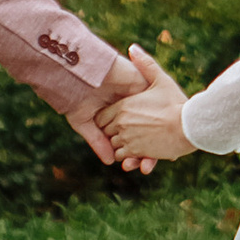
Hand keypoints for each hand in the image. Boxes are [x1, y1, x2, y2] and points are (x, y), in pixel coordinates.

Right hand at [75, 47, 153, 169]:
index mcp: (115, 116)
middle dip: (145, 151)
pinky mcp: (142, 83)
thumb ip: (98, 141)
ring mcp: (136, 96)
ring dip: (155, 141)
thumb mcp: (85, 122)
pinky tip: (165, 137)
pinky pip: (158, 102)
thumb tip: (111, 161)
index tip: (134, 166)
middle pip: (143, 132)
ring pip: (152, 121)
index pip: (128, 137)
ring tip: (151, 159)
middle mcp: (129, 107)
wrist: (75, 73)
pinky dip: (162, 120)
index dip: (133, 152)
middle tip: (144, 167)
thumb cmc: (75, 96)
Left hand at [104, 44, 196, 167]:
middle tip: (129, 129)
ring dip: (121, 145)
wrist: (190, 126)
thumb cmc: (176, 103)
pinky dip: (129, 157)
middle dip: (114, 132)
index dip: (109, 118)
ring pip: (114, 146)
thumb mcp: (161, 80)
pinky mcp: (136, 153)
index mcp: (123, 106)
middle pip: (105, 132)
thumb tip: (132, 48)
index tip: (122, 118)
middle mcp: (121, 123)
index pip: (102, 117)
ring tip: (136, 140)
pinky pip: (123, 158)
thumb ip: (145, 64)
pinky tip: (140, 151)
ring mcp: (127, 139)